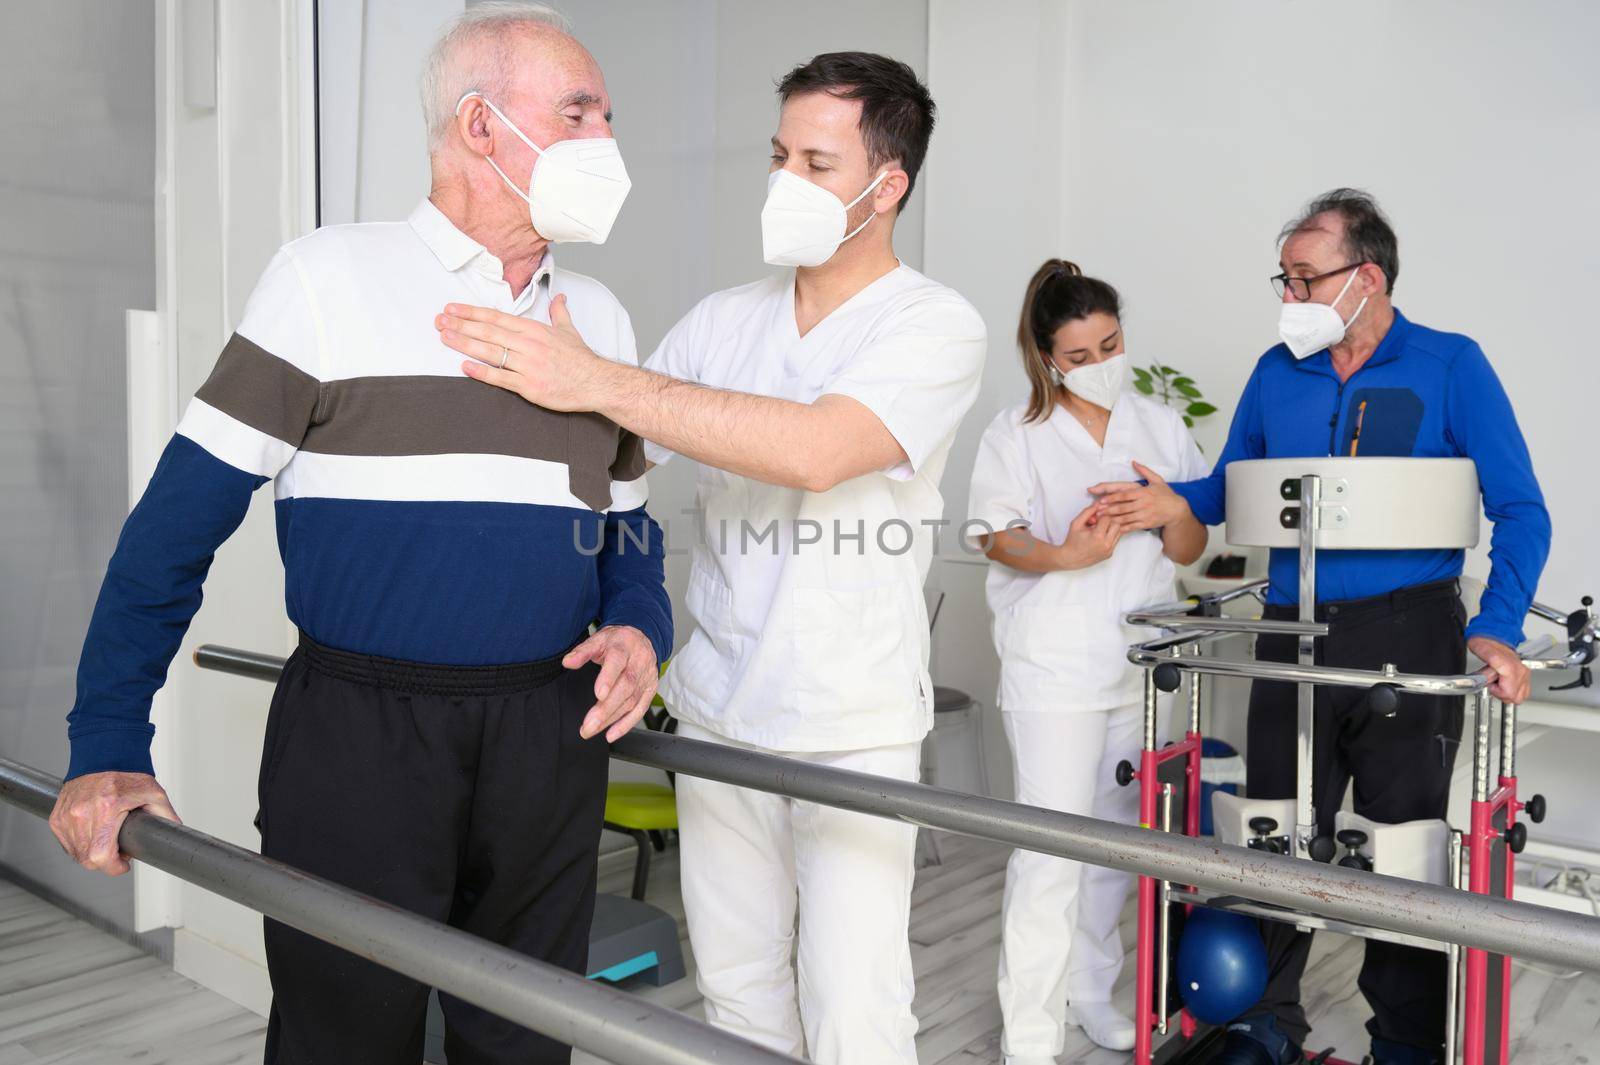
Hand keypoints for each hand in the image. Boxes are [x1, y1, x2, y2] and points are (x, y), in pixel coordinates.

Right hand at [49, 772, 180, 875]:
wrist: (104, 754)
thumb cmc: (127, 773)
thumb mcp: (154, 794)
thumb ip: (166, 815)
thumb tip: (176, 832)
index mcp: (106, 809)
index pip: (100, 855)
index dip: (113, 866)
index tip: (122, 864)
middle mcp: (81, 813)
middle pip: (87, 858)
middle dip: (105, 861)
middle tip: (118, 850)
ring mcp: (66, 816)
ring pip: (75, 853)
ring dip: (91, 853)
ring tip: (106, 839)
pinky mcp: (57, 816)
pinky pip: (66, 843)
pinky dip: (79, 844)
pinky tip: (93, 834)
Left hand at [437, 294, 613, 412]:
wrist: (595, 382)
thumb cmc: (581, 359)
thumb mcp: (569, 330)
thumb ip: (559, 313)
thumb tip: (559, 298)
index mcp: (534, 329)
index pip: (497, 317)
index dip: (472, 312)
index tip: (453, 309)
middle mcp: (528, 344)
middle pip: (488, 332)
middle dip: (461, 325)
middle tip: (439, 321)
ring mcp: (528, 366)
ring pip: (490, 352)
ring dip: (465, 344)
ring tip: (445, 337)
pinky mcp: (529, 386)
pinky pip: (500, 378)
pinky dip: (482, 372)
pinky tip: (464, 366)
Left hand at [567, 625, 659, 741]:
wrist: (642, 638)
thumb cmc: (618, 641)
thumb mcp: (598, 639)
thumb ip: (582, 651)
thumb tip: (568, 662)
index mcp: (624, 646)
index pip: (617, 661)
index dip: (609, 678)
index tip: (599, 694)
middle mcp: (638, 662)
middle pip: (626, 687)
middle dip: (607, 708)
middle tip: (589, 724)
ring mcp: (646, 677)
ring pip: (631, 701)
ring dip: (612, 719)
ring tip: (592, 729)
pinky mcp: (650, 690)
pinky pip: (640, 709)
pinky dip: (626, 724)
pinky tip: (611, 733)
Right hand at [1056, 502, 1127, 569]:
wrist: (1071, 558)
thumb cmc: (1072, 541)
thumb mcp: (1076, 523)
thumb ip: (1087, 512)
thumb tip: (1097, 504)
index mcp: (1098, 536)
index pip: (1107, 518)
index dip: (1101, 516)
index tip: (1094, 518)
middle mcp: (1106, 544)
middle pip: (1117, 524)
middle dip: (1108, 521)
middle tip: (1098, 523)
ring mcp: (1109, 550)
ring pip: (1119, 532)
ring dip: (1111, 528)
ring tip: (1100, 528)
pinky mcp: (1110, 553)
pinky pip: (1116, 540)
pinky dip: (1111, 535)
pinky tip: (1102, 535)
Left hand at [1087, 461, 1189, 530]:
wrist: (1177, 510)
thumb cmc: (1166, 494)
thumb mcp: (1157, 480)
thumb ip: (1144, 471)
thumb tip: (1134, 462)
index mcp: (1144, 493)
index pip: (1125, 495)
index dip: (1112, 497)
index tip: (1101, 499)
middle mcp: (1143, 504)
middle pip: (1122, 507)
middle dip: (1108, 509)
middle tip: (1096, 511)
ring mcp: (1144, 515)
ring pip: (1125, 518)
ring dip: (1111, 519)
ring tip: (1100, 520)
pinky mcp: (1146, 524)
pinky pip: (1131, 526)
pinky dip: (1120, 527)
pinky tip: (1112, 528)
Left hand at [1468, 635, 1530, 703]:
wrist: (1494, 636)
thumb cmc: (1486, 644)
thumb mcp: (1479, 650)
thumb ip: (1483, 667)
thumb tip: (1484, 679)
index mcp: (1510, 667)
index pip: (1508, 693)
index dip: (1494, 690)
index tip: (1489, 682)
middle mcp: (1520, 671)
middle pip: (1514, 697)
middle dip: (1500, 693)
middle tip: (1492, 682)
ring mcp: (1524, 673)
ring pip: (1519, 697)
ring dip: (1507, 693)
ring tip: (1498, 682)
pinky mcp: (1526, 676)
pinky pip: (1523, 692)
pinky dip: (1513, 691)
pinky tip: (1505, 683)